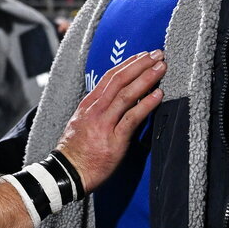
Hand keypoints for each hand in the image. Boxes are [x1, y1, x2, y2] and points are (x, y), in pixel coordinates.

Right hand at [56, 50, 164, 192]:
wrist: (67, 173)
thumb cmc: (76, 152)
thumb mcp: (82, 123)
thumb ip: (98, 110)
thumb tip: (116, 100)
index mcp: (88, 105)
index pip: (110, 77)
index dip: (128, 64)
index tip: (142, 55)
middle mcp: (96, 110)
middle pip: (119, 80)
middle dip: (140, 64)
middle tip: (157, 54)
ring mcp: (104, 124)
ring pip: (126, 94)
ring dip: (146, 78)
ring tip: (161, 67)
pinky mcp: (114, 140)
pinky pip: (132, 118)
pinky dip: (146, 104)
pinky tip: (158, 95)